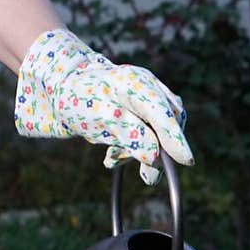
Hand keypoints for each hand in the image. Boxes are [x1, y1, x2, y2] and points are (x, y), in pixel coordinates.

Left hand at [14, 28, 193, 184]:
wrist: (63, 85)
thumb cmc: (80, 99)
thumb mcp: (101, 120)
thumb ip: (130, 136)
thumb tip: (155, 157)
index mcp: (137, 84)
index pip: (164, 115)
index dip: (176, 139)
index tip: (186, 161)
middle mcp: (149, 86)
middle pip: (168, 124)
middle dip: (154, 149)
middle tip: (129, 165)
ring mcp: (149, 95)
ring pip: (160, 131)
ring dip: (139, 150)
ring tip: (112, 157)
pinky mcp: (144, 108)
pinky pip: (150, 132)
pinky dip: (134, 147)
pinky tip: (113, 154)